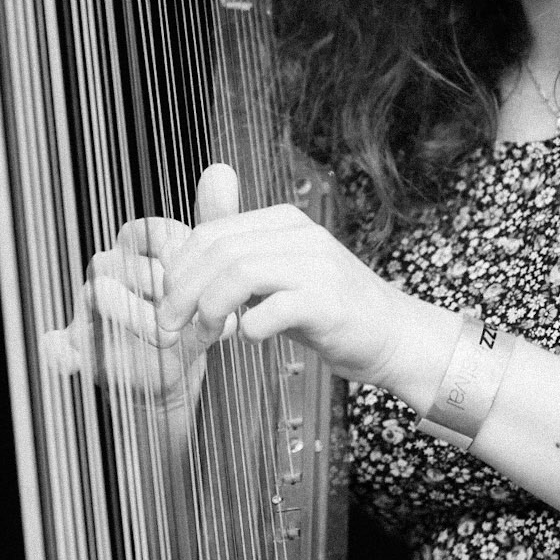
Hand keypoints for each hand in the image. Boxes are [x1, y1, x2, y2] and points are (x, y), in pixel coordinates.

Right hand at [41, 165, 242, 403]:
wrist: (178, 368)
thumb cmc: (190, 311)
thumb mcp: (207, 271)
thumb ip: (213, 219)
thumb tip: (221, 168)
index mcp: (132, 251)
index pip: (141, 231)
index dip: (170, 251)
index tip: (200, 274)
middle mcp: (105, 275)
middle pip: (117, 260)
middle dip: (156, 285)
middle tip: (193, 307)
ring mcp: (88, 311)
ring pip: (98, 295)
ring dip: (133, 315)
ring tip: (170, 337)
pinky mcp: (80, 350)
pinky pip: (58, 346)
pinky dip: (59, 352)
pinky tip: (68, 359)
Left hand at [156, 167, 423, 388]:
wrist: (391, 335)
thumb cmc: (325, 307)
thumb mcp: (276, 271)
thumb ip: (234, 250)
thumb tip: (181, 235)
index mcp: (283, 221)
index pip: (211, 232)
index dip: (178, 270)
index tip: (168, 304)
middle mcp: (301, 234)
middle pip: (219, 251)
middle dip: (183, 292)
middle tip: (171, 327)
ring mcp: (318, 266)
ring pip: (240, 274)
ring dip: (209, 310)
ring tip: (206, 336)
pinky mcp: (329, 303)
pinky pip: (273, 310)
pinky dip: (250, 328)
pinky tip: (250, 339)